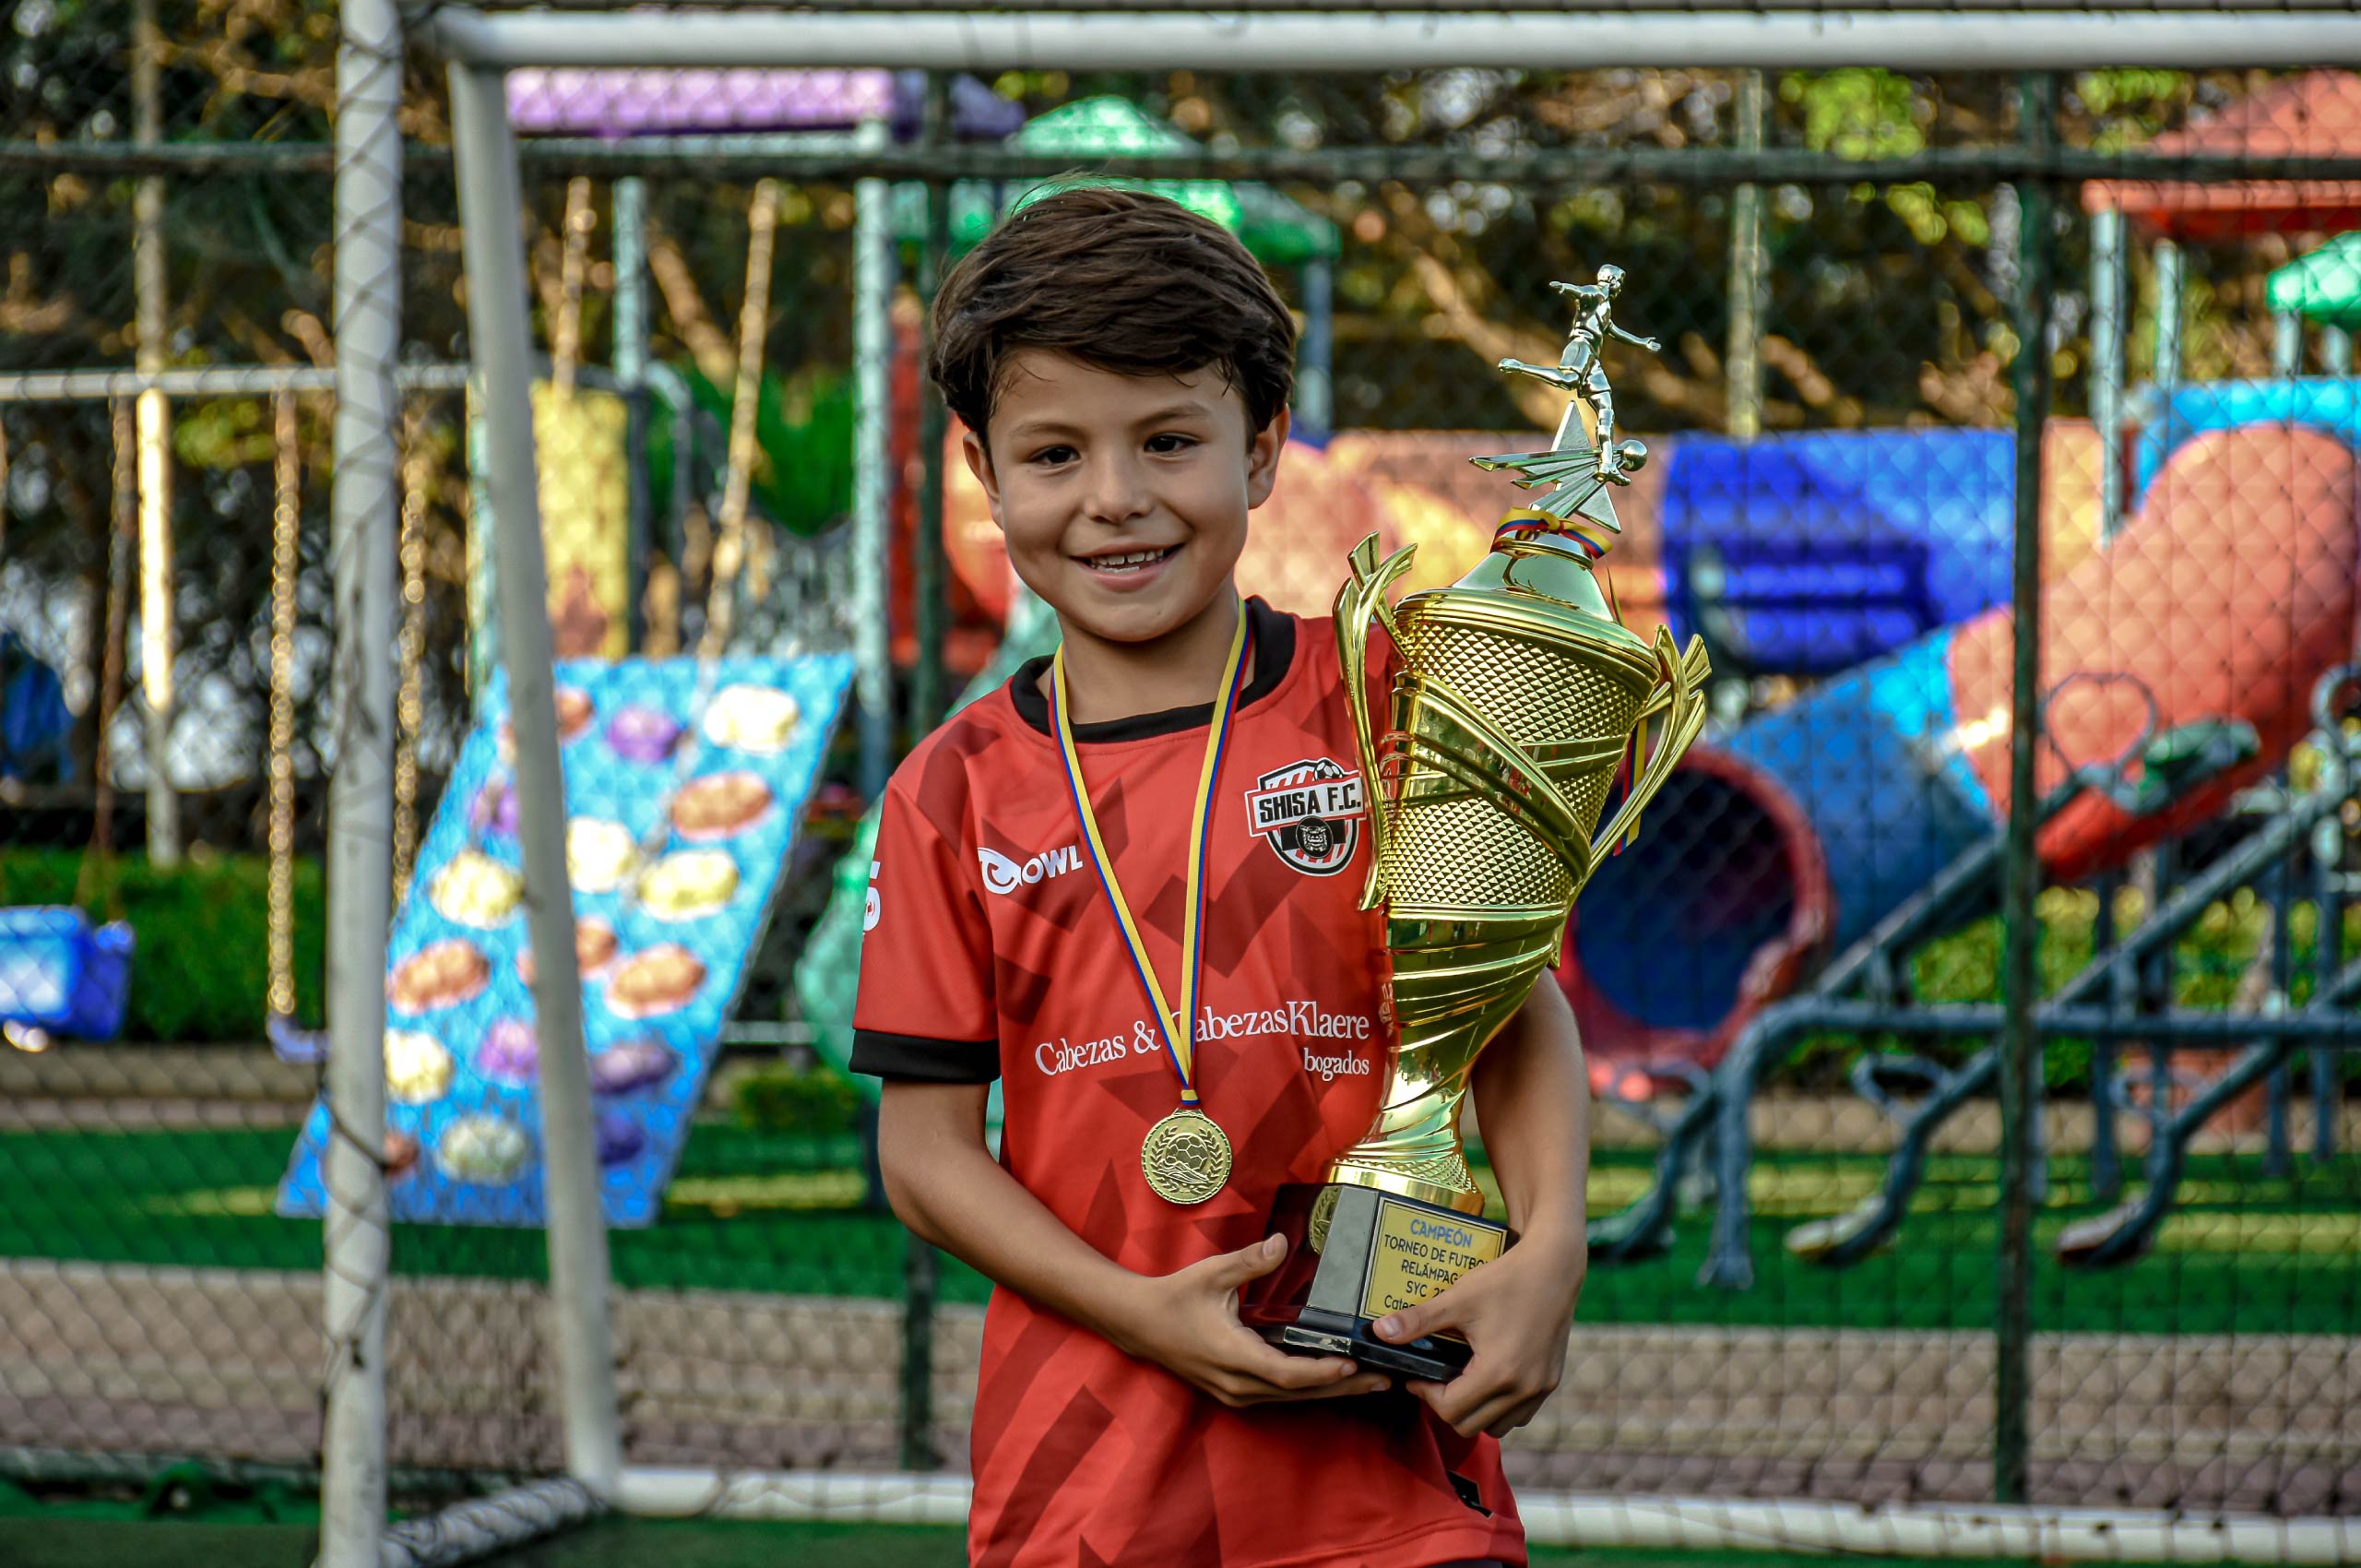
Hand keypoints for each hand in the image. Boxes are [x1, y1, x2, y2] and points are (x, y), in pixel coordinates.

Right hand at [1117, 1234, 1393, 1408]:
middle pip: (1298, 1393)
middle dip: (1343, 1387)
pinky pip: (1279, 1395)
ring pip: (1291, 1398)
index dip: (1321, 1372)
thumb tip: (1284, 1242)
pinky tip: (1332, 1379)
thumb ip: (1250, 1261)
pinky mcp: (1235, 1392)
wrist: (1138, 1324)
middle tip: (1385, 1379)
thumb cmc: (1174, 1297)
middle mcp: (1237, 1383)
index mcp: (1233, 1355)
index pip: (1285, 1373)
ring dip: (1330, 1390)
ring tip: (1369, 1380)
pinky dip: (1309, 1388)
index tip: (1352, 1363)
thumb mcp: (1211, 1273)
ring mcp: (1235, 1392)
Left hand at [1370, 1230, 1585, 1438]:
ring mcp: (1540, 1389)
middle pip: (1470, 1426)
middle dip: (1446, 1407)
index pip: (1451, 1410)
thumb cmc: (1506, 1280)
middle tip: (1435, 1381)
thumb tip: (1380, 1332)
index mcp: (1498, 1372)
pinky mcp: (1551, 1382)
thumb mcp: (1458, 1299)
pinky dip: (1500, 1408)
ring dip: (1474, 1413)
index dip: (1426, 1395)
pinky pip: (1520, 1415)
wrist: (1555, 1267)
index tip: (1417, 1377)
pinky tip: (1489, 1380)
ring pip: (1497, 1426)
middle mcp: (1522, 1389)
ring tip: (1461, 1382)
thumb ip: (1418, 1320)